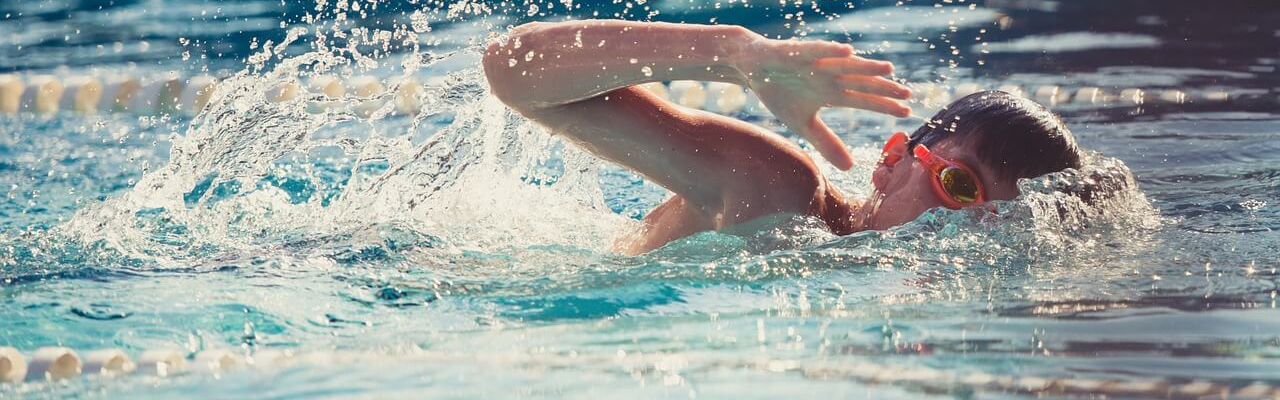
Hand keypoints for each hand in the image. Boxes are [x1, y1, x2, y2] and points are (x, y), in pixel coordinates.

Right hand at [734, 36, 911, 169]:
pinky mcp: (798, 52)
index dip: (884, 106)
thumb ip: (826, 142)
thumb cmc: (780, 92)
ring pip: (845, 65)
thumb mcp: (803, 124)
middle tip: (908, 94)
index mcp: (832, 93)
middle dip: (883, 88)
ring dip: (866, 67)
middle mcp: (830, 76)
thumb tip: (850, 167)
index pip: (864, 100)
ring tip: (888, 70)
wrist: (752, 69)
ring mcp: (816, 63)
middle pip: (861, 82)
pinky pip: (817, 50)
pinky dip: (831, 50)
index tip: (906, 113)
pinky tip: (848, 51)